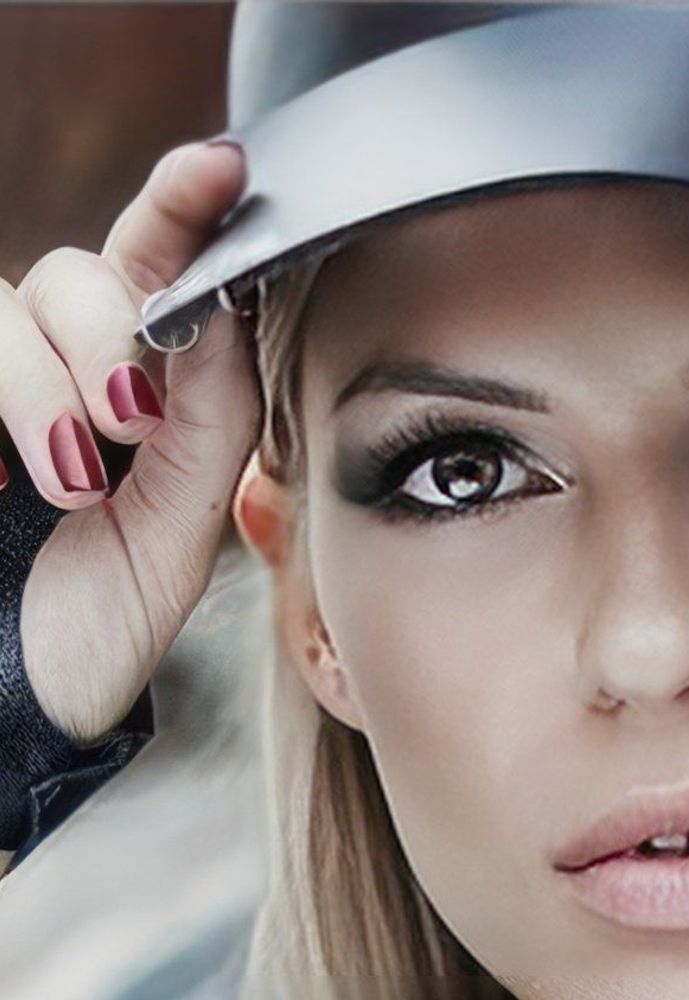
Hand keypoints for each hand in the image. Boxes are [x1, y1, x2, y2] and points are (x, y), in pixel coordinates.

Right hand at [1, 138, 259, 742]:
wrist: (11, 703)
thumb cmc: (92, 626)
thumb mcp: (175, 532)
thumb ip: (211, 420)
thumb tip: (228, 306)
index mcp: (132, 393)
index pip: (157, 275)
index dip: (184, 210)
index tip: (220, 169)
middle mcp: (52, 371)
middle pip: (78, 274)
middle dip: (109, 336)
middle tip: (128, 423)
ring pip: (0, 301)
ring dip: (38, 382)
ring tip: (67, 483)